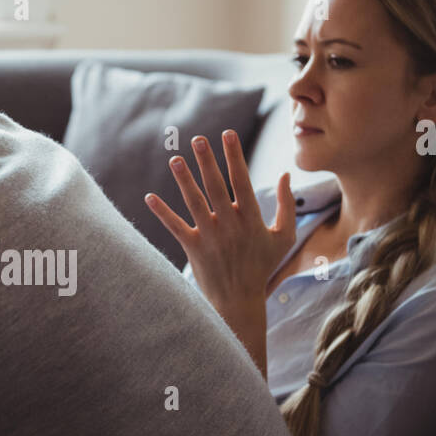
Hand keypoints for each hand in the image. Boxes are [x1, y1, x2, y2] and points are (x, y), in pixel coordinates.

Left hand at [145, 131, 296, 350]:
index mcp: (251, 218)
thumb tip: (286, 174)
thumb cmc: (262, 266)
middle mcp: (230, 225)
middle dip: (207, 161)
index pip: (241, 181)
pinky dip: (162, 213)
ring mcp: (210, 236)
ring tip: (175, 159)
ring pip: (194, 203)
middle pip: (216, 187)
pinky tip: (149, 197)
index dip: (234, 157)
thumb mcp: (284, 237)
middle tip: (198, 139)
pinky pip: (175, 227)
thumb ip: (286, 205)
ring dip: (184, 180)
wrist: (239, 301)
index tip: (228, 134)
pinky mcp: (193, 249)